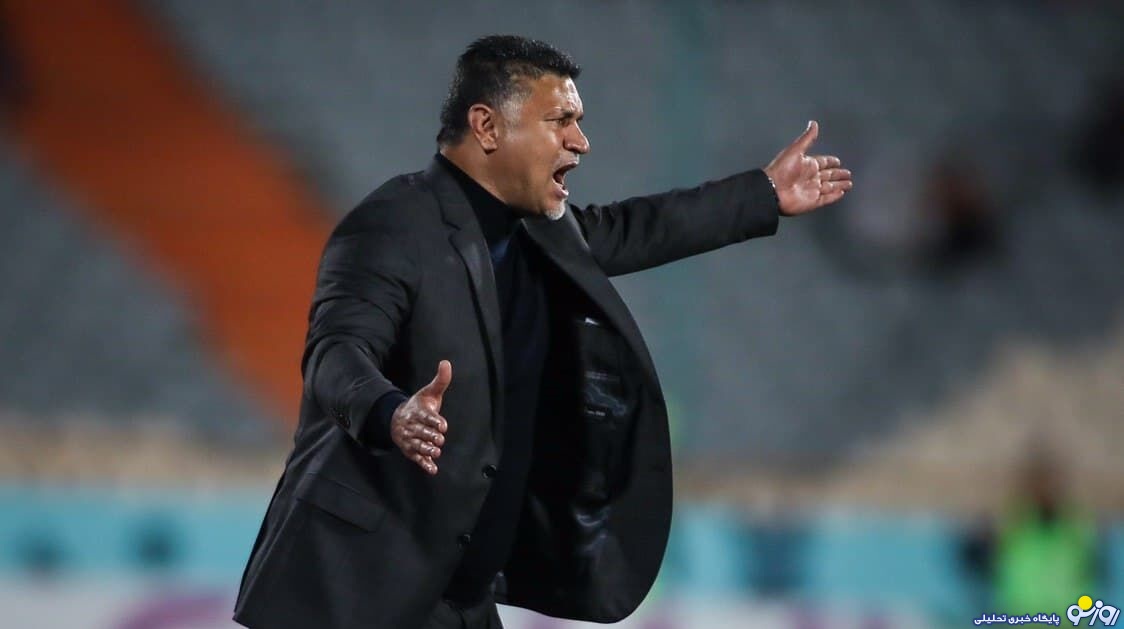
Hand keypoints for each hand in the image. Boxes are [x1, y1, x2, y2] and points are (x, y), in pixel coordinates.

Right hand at [390, 360, 450, 474]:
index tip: (443, 425)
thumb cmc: (419, 406)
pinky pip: (417, 459)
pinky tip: (433, 469)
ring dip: (427, 450)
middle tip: (440, 440)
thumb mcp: (429, 392)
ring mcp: (411, 440)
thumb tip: (446, 362)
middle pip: (422, 433)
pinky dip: (424, 464)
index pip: (427, 417)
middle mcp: (413, 427)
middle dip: (431, 437)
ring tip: (436, 452)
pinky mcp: (411, 451)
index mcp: (418, 412)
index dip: (435, 421)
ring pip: (419, 446)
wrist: (397, 419)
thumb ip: (440, 380)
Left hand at [763, 120, 852, 215]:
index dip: (831, 161)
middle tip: (847, 173)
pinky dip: (834, 196)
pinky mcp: (812, 202)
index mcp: (808, 165)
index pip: (823, 162)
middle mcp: (811, 177)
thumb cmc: (781, 169)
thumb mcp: (796, 150)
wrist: (772, 189)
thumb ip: (807, 138)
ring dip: (839, 185)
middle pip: (829, 175)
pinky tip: (841, 193)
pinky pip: (826, 198)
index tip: (838, 161)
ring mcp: (812, 190)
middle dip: (838, 174)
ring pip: (830, 187)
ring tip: (849, 183)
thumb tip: (813, 124)